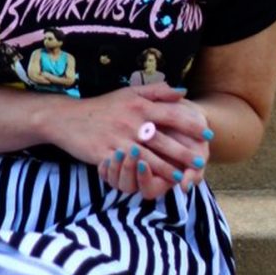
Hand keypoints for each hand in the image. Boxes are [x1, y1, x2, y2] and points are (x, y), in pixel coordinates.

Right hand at [39, 85, 212, 198]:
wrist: (67, 118)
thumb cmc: (103, 106)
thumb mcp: (128, 92)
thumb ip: (156, 91)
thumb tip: (182, 92)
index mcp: (139, 104)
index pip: (171, 114)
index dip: (191, 125)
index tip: (208, 134)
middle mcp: (131, 121)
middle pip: (163, 139)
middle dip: (184, 152)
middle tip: (202, 161)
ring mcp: (118, 138)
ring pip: (148, 156)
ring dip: (167, 168)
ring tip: (183, 177)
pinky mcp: (107, 153)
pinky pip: (129, 166)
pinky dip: (143, 175)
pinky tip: (154, 183)